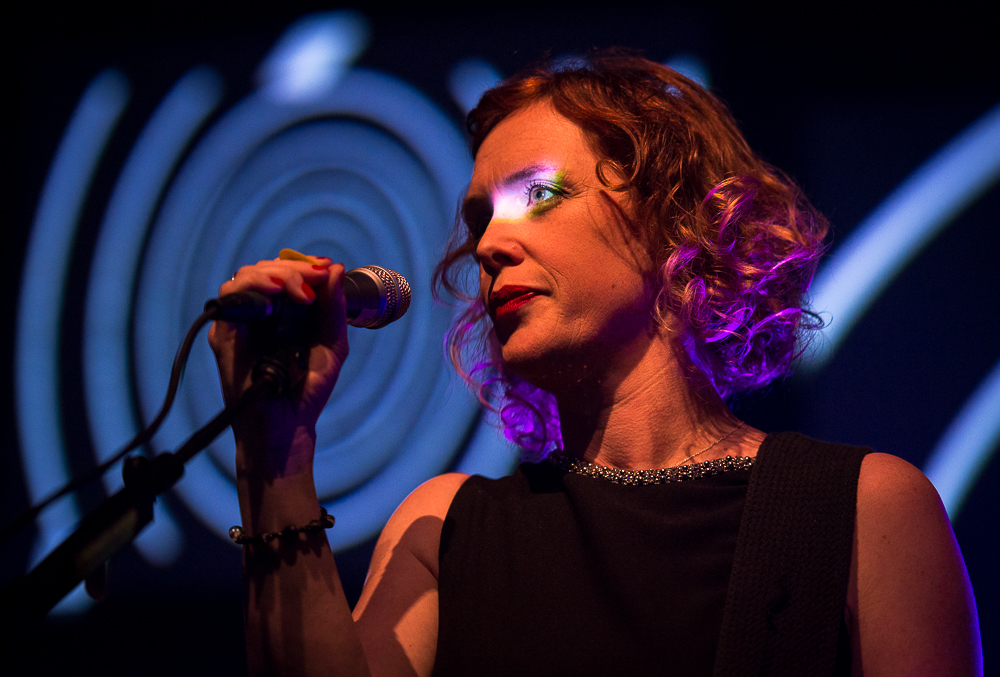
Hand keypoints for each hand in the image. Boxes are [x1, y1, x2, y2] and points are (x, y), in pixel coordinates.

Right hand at [209, 256, 349, 478]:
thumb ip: (333, 308)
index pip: (283, 272)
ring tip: (301, 291)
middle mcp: (256, 315)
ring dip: (276, 274)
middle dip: (294, 268)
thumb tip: (334, 268)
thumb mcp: (332, 344)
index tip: (326, 268)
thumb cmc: (307, 390)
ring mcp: (239, 324)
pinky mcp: (224, 336)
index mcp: (280, 313)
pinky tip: (277, 296)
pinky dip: (253, 289)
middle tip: (317, 279)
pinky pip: (229, 300)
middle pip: (264, 269)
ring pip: (245, 277)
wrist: (289, 426)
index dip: (303, 264)